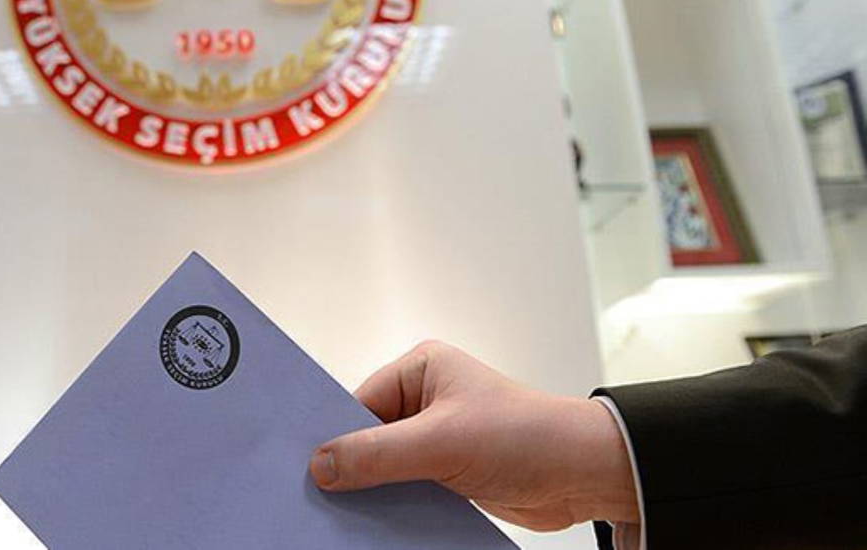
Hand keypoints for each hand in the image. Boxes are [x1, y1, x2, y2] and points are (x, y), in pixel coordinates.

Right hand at [309, 341, 638, 531]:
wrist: (585, 475)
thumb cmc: (527, 436)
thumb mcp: (443, 442)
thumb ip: (379, 454)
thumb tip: (322, 465)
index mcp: (422, 370)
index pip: (359, 401)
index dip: (335, 433)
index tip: (307, 464)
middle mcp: (426, 399)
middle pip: (368, 435)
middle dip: (353, 464)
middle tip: (322, 493)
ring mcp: (437, 437)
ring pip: (386, 466)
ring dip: (374, 489)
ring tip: (348, 513)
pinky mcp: (448, 471)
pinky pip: (406, 488)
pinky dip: (394, 504)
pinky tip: (379, 521)